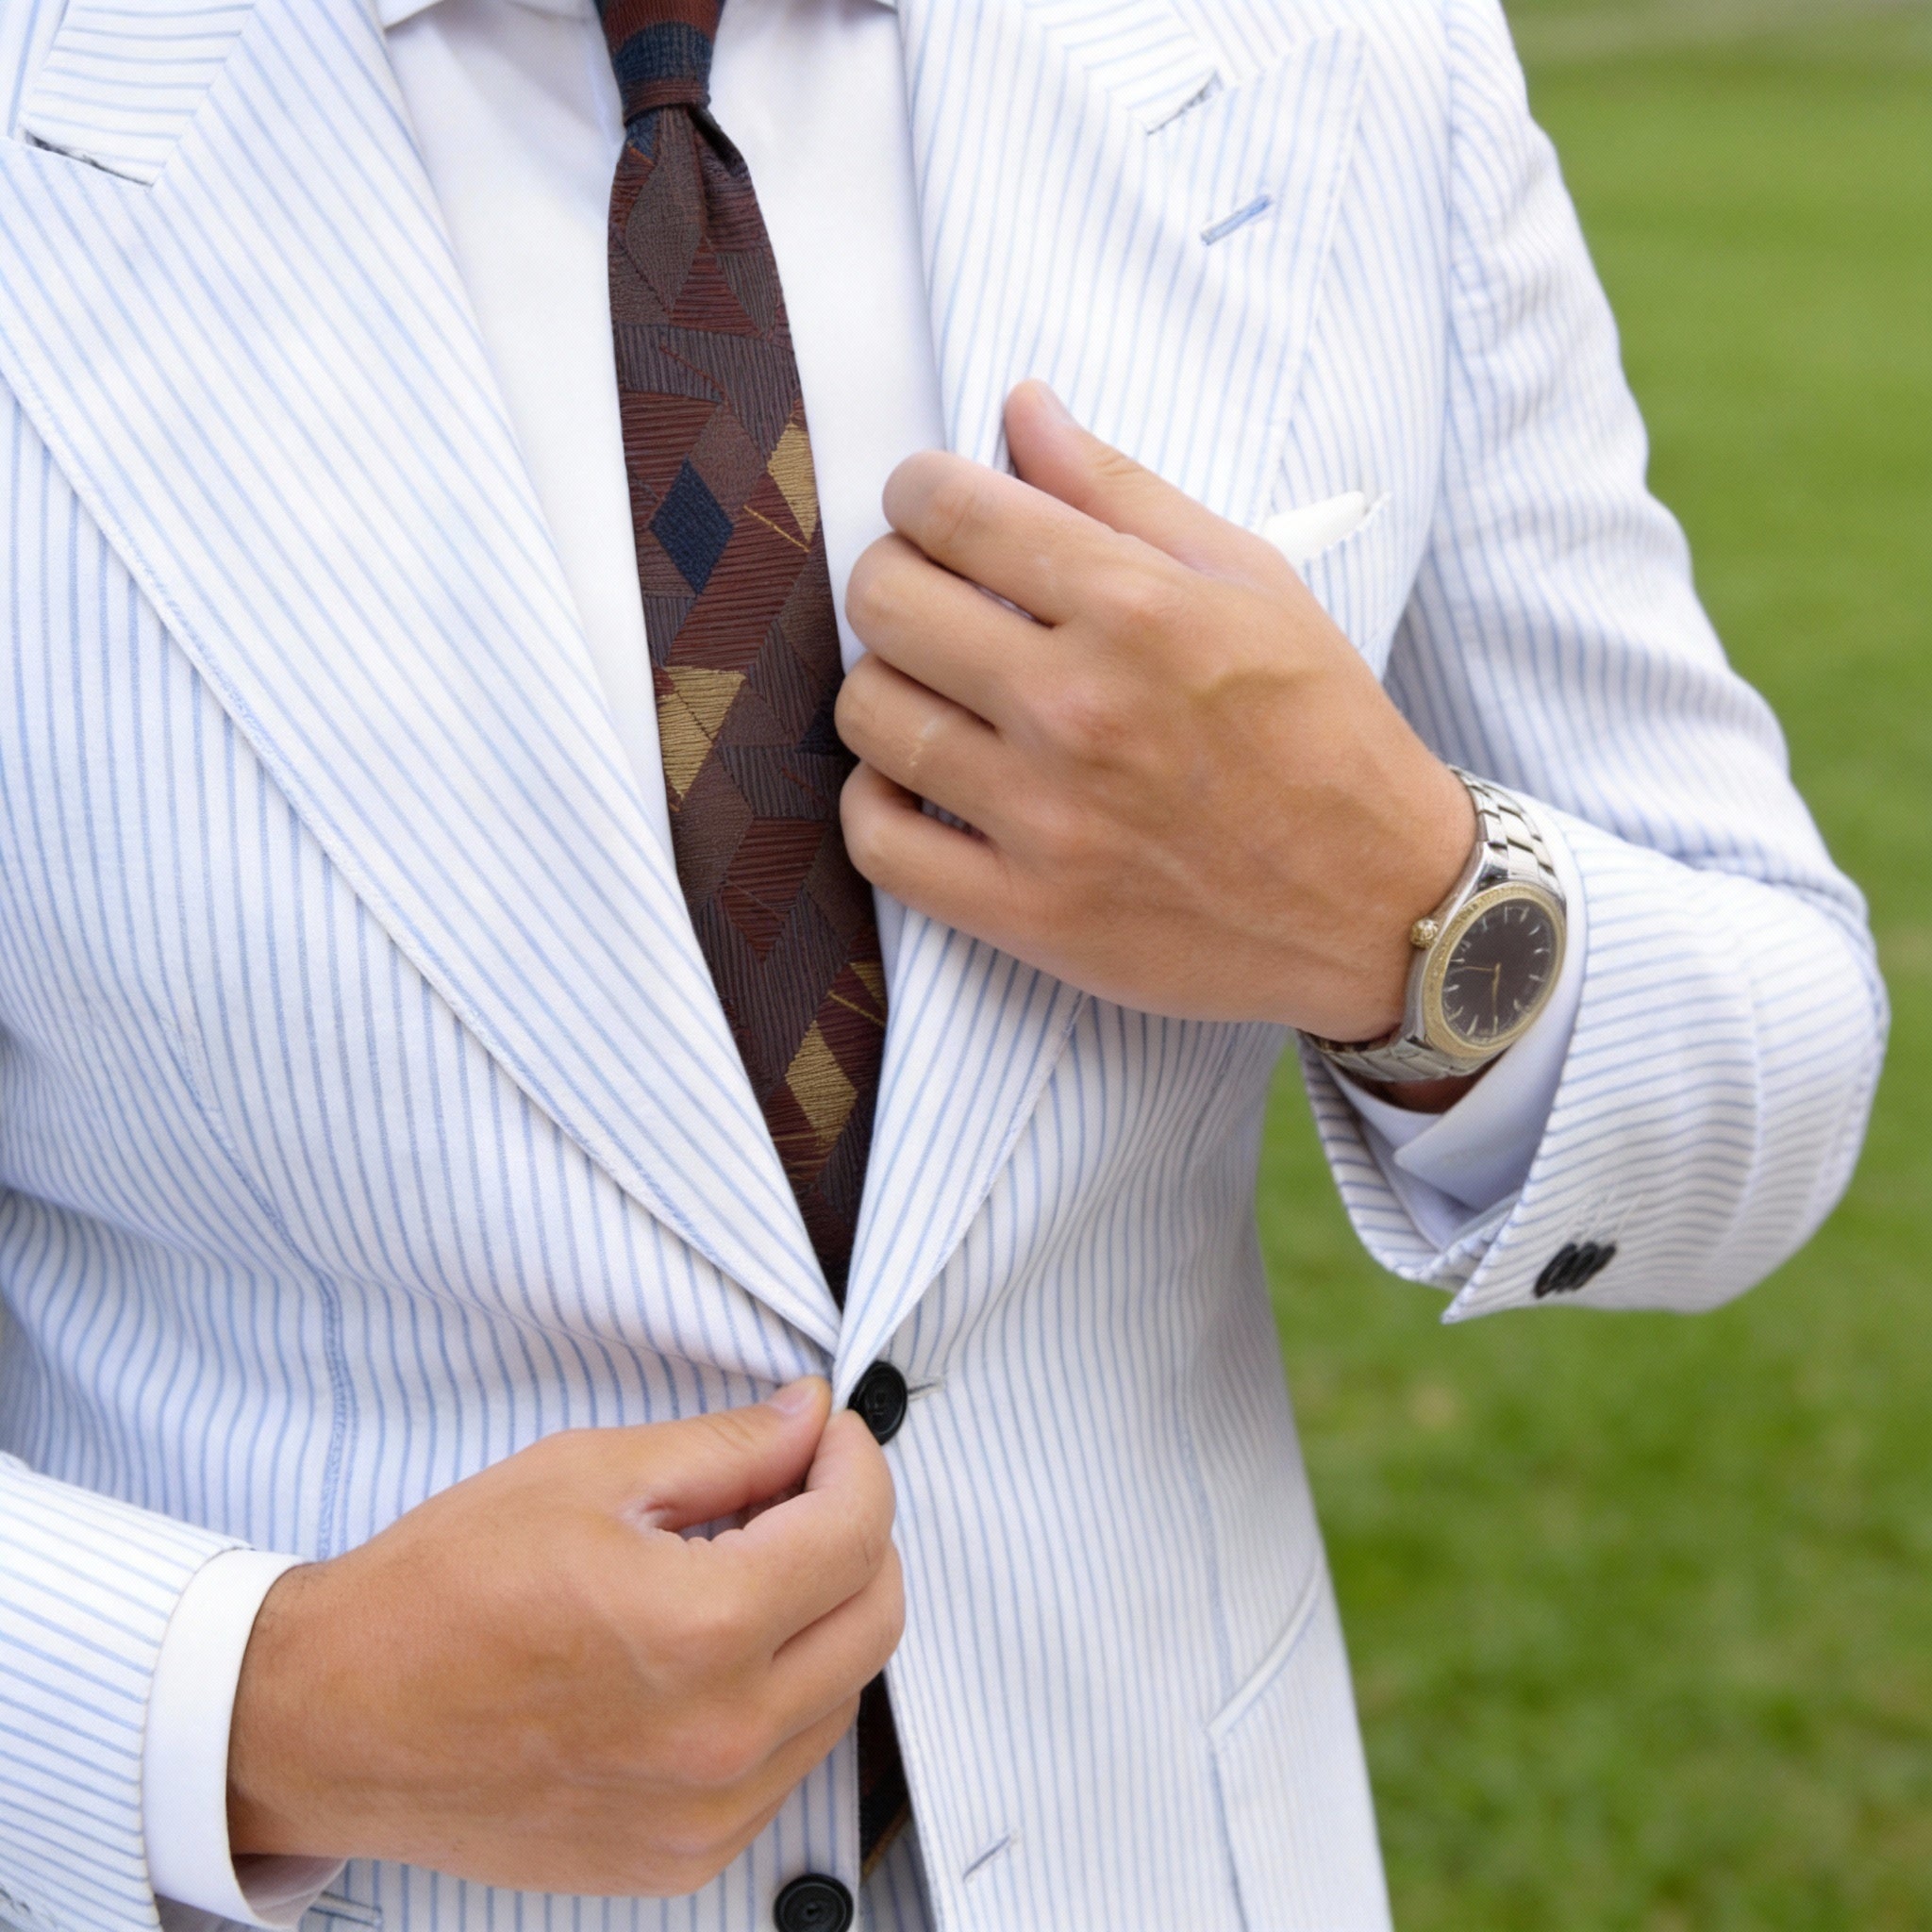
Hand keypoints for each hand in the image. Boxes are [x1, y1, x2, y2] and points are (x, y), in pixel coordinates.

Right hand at [227, 1381, 901, 1896]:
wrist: (334, 1721)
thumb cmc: (439, 1591)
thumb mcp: (586, 1474)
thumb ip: (725, 1447)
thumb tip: (808, 1419)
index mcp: (700, 1630)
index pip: (857, 1533)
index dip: (855, 1462)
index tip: (826, 1434)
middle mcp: (719, 1739)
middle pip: (876, 1618)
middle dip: (860, 1533)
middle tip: (802, 1486)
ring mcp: (705, 1815)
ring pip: (843, 1693)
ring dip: (826, 1615)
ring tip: (751, 1562)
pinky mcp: (680, 1857)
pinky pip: (787, 1764)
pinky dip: (784, 1693)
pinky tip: (718, 1647)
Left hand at [837, 382, 1475, 1045]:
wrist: (1381, 902)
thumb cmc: (1322, 732)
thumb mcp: (1250, 582)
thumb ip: (1123, 490)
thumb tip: (1021, 408)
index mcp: (1137, 608)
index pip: (948, 509)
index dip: (916, 492)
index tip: (930, 510)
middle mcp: (1081, 708)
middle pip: (885, 603)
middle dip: (891, 579)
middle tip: (927, 599)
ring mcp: (1049, 819)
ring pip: (870, 716)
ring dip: (885, 689)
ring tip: (934, 694)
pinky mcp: (1029, 913)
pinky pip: (878, 844)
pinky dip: (873, 805)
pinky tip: (914, 783)